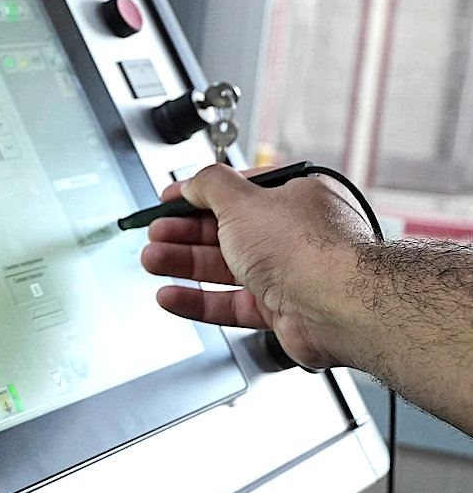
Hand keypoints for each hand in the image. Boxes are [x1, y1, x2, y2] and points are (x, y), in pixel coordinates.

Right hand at [139, 164, 371, 367]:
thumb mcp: (243, 201)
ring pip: (226, 267)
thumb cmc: (307, 248)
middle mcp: (295, 234)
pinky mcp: (280, 310)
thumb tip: (192, 182)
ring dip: (185, 264)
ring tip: (153, 260)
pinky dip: (198, 300)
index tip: (169, 200)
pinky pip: (231, 303)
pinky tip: (172, 296)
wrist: (339, 305)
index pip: (239, 191)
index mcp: (295, 197)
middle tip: (156, 233)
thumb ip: (210, 186)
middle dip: (185, 233)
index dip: (198, 195)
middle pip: (227, 230)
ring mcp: (288, 273)